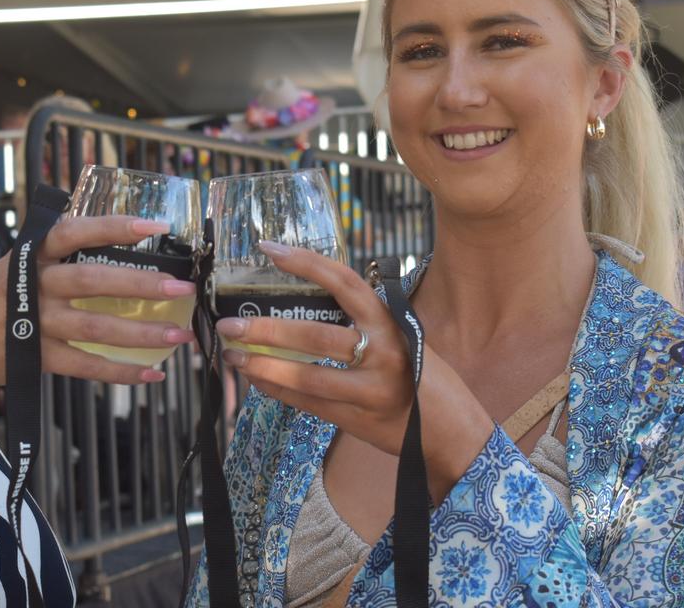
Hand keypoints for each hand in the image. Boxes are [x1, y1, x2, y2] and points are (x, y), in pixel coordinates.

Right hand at [0, 214, 196, 395]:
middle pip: (92, 281)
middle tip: (182, 288)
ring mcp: (33, 325)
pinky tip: (151, 372)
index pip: (74, 232)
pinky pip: (85, 367)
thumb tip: (104, 231)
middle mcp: (32, 287)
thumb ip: (52, 252)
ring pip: (95, 328)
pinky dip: (120, 371)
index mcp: (30, 256)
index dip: (113, 227)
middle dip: (141, 285)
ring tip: (178, 335)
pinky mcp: (35, 358)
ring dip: (141, 333)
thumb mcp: (12, 265)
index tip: (155, 226)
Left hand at [216, 241, 414, 455]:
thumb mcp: (404, 338)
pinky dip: (279, 391)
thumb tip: (308, 301)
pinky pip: (309, 404)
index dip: (306, 263)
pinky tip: (257, 381)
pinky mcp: (359, 420)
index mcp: (392, 323)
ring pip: (307, 377)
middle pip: (315, 335)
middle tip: (231, 324)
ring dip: (264, 366)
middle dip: (266, 329)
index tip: (270, 249)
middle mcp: (384, 353)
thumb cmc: (425, 378)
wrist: (452, 433)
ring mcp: (371, 391)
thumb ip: (365, 322)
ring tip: (233, 357)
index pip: (345, 283)